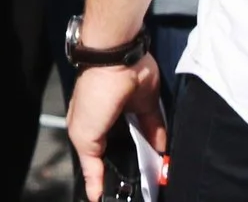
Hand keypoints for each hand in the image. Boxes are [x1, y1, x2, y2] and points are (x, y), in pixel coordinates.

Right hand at [66, 53, 164, 201]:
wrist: (119, 60)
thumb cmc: (94, 95)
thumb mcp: (83, 135)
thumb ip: (91, 165)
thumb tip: (95, 194)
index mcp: (89, 131)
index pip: (98, 162)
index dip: (106, 180)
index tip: (117, 196)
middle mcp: (109, 126)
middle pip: (121, 154)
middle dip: (130, 171)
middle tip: (141, 190)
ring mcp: (130, 116)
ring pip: (141, 145)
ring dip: (148, 159)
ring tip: (156, 179)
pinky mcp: (148, 108)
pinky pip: (157, 132)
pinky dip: (161, 144)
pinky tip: (164, 159)